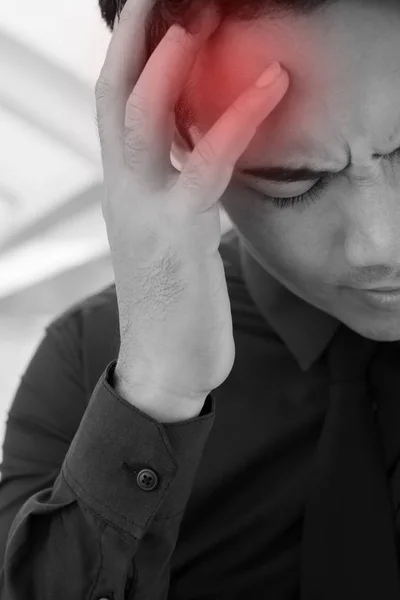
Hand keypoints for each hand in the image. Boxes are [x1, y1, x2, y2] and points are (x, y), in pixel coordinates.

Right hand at [95, 0, 288, 404]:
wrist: (164, 366)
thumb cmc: (174, 302)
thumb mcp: (174, 234)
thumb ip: (180, 190)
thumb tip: (205, 157)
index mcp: (126, 190)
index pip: (114, 105)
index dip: (130, 52)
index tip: (154, 10)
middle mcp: (125, 193)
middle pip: (114, 95)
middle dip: (135, 36)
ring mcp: (144, 212)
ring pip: (141, 119)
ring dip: (168, 62)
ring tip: (198, 15)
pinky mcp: (177, 237)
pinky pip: (203, 167)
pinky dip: (235, 123)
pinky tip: (267, 88)